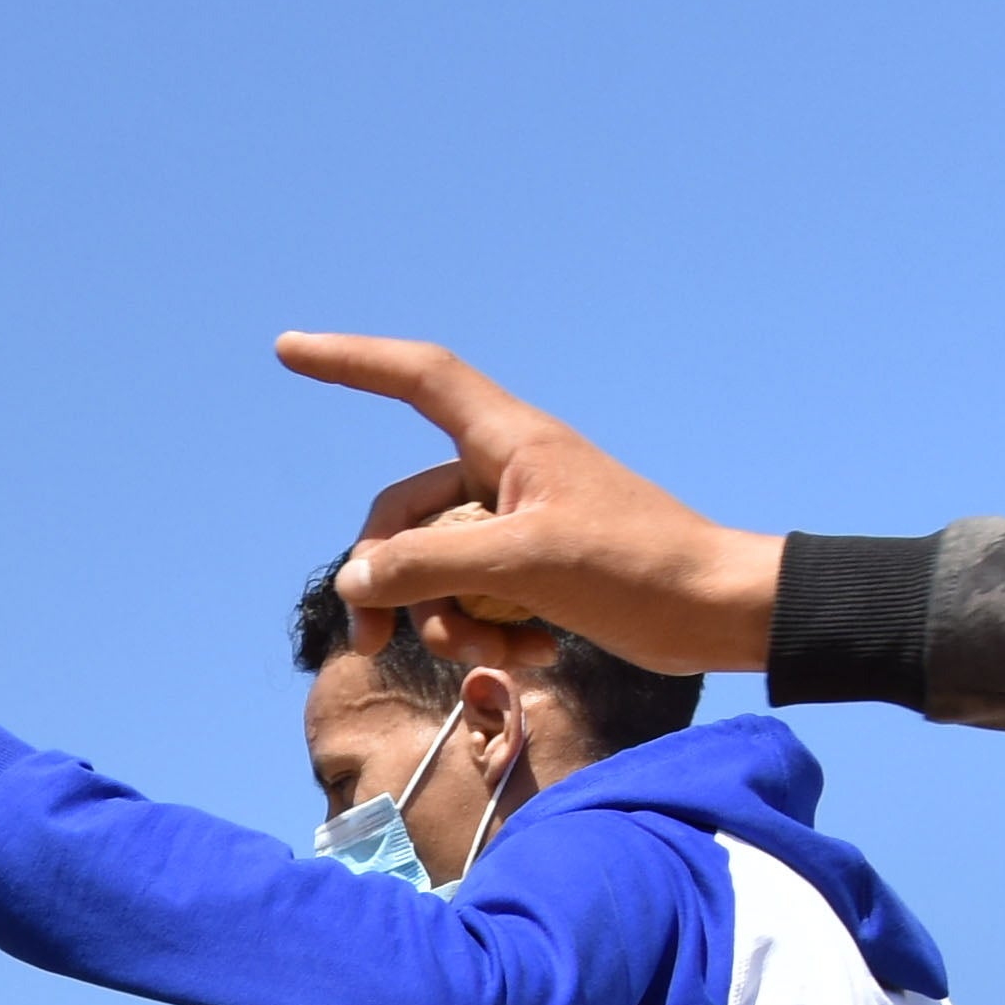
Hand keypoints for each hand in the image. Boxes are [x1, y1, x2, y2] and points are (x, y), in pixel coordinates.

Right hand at [280, 335, 785, 678]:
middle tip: (375, 642)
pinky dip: (486, 630)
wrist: (715, 612)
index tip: (290, 350)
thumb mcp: (525, 566)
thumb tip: (356, 576)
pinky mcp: (534, 570)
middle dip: (390, 580)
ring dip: (449, 620)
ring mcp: (518, 524)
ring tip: (496, 654)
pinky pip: (473, 595)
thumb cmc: (637, 569)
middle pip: (405, 512)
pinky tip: (531, 653)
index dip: (351, 361)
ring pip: (435, 567)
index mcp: (508, 443)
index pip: (417, 378)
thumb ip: (430, 565)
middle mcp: (506, 474)